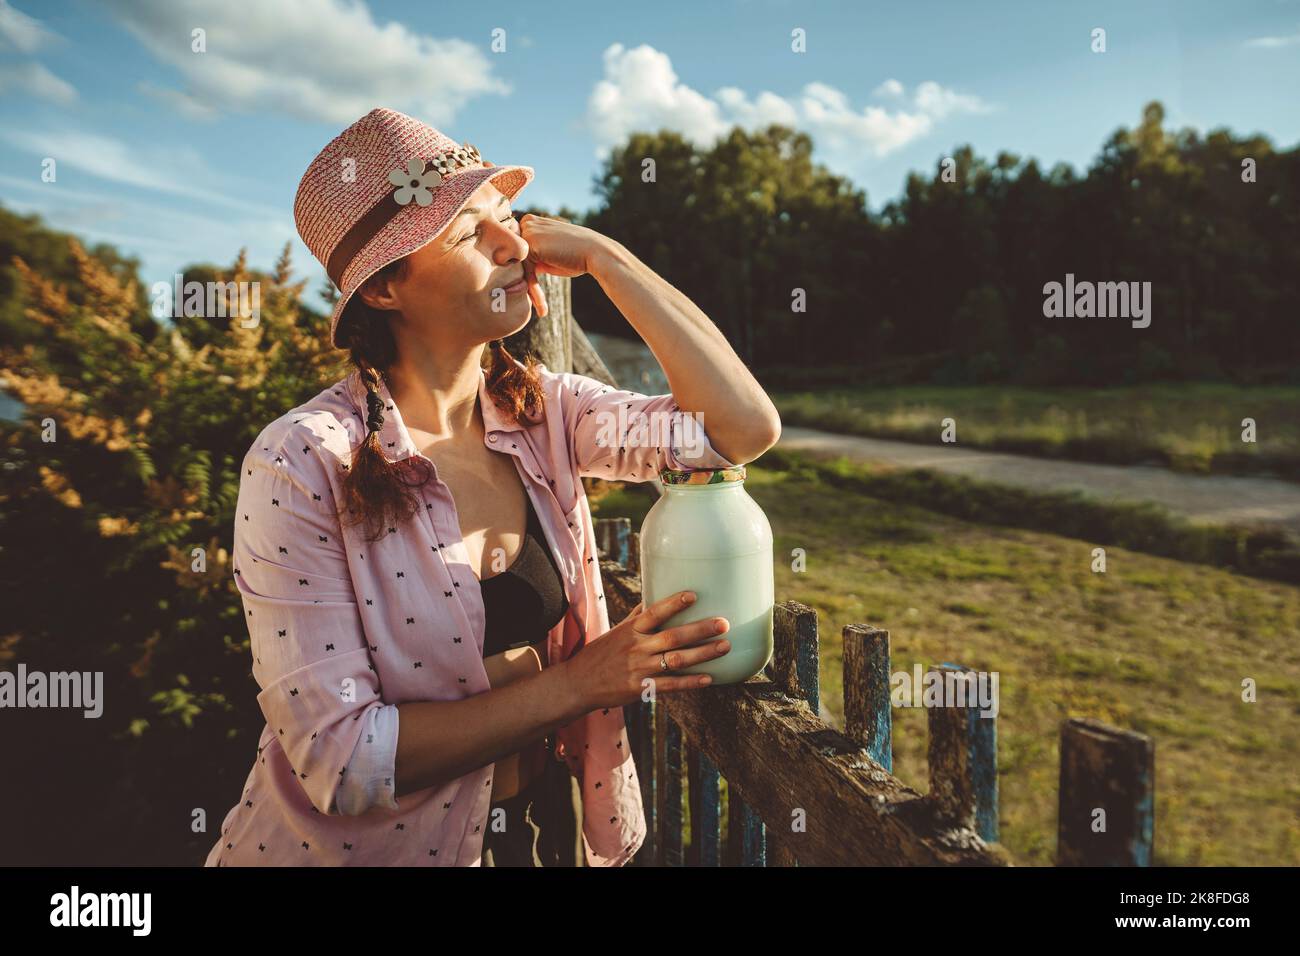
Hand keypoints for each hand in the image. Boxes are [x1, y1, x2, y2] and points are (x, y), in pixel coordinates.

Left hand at [518, 214, 612, 317]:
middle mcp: (527, 222)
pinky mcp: (530, 245)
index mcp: (532, 221)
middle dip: (526, 280)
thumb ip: (536, 258)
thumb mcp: (552, 255)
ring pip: (519, 266)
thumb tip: (520, 270)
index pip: (519, 250)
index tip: (535, 292)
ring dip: (530, 289)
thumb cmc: (578, 256)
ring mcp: (527, 231)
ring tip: (543, 309)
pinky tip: (543, 307)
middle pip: (516, 257)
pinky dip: (534, 290)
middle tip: (539, 304)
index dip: (526, 271)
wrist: (596, 253)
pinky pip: (525, 272)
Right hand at [558, 589, 730, 712]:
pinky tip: (708, 678)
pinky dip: (690, 682)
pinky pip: (670, 685)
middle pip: (673, 636)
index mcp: (631, 629)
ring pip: (676, 660)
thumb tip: (653, 598)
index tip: (694, 595)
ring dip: (703, 654)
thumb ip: (637, 617)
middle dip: (700, 629)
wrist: (578, 684)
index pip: (654, 612)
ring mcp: (639, 668)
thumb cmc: (599, 654)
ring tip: (725, 646)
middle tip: (724, 623)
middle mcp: (637, 647)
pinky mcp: (640, 689)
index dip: (674, 603)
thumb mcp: (616, 632)